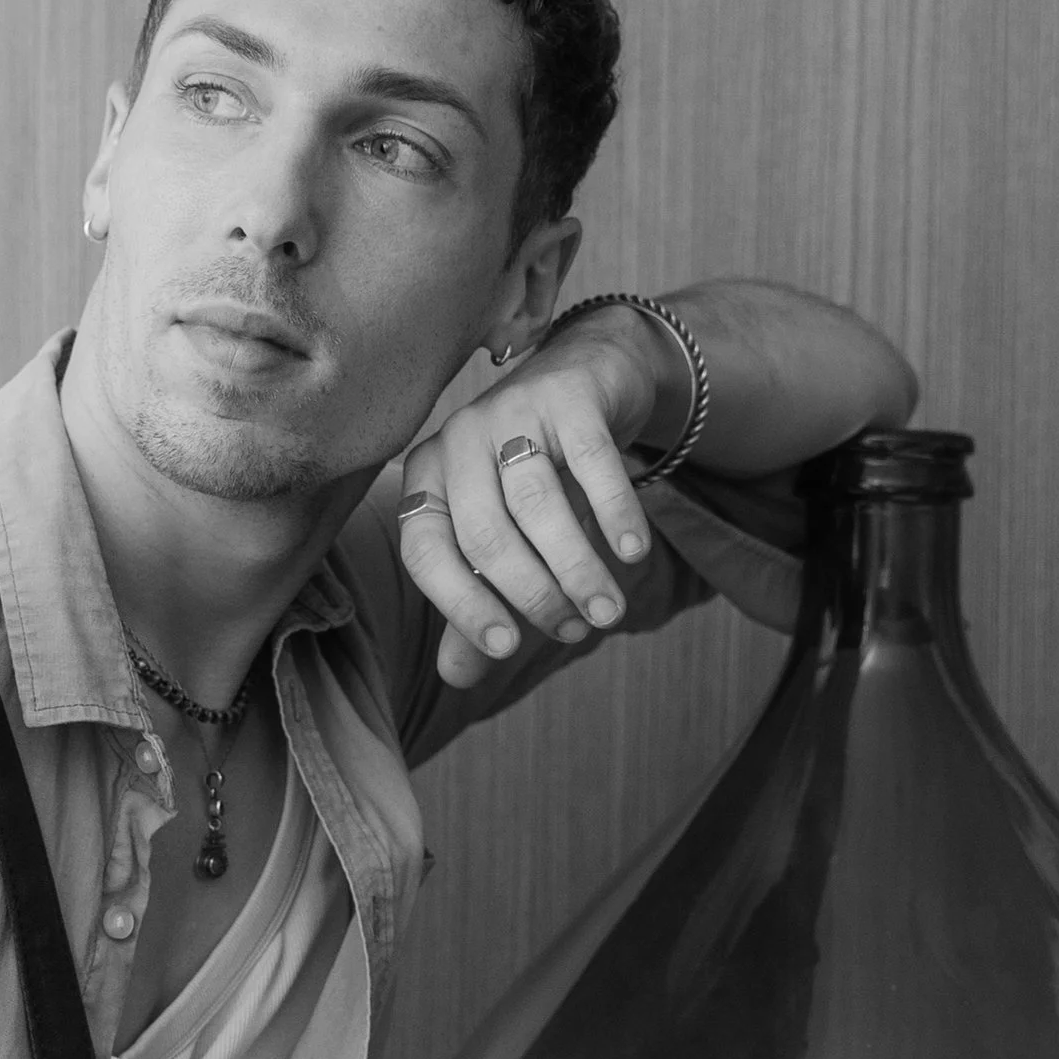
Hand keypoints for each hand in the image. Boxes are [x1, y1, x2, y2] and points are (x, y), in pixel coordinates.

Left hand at [399, 313, 661, 688]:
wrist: (590, 379)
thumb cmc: (536, 474)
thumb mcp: (505, 538)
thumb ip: (477, 602)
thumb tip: (457, 678)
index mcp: (427, 481)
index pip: (425, 553)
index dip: (461, 606)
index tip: (505, 648)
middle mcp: (457, 440)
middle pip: (485, 535)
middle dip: (533, 595)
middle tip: (575, 631)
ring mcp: (510, 409)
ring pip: (537, 504)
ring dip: (576, 568)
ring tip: (607, 612)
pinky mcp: (566, 393)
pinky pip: (592, 462)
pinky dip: (614, 513)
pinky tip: (632, 554)